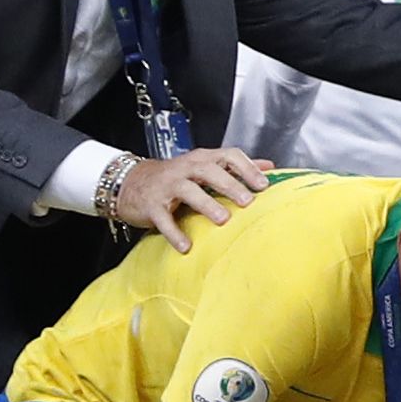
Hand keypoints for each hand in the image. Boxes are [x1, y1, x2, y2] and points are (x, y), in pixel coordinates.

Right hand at [117, 148, 271, 251]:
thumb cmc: (175, 176)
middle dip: (230, 185)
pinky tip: (186, 246)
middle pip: (209, 171)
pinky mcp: (152, 205)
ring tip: (223, 220)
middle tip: (248, 201)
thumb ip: (234, 167)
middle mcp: (185, 169)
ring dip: (206, 204)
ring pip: (187, 191)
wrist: (130, 183)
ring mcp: (167, 186)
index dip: (247, 168)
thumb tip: (269, 166)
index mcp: (201, 159)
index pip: (228, 155)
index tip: (264, 184)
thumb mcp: (204, 166)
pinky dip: (175, 232)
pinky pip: (163, 219)